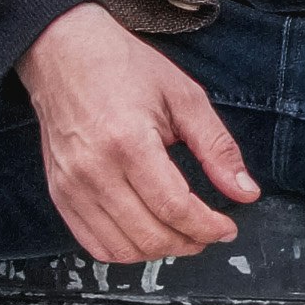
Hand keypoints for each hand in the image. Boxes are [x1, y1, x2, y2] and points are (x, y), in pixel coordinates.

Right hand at [19, 3, 258, 261]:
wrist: (63, 53)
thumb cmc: (122, 67)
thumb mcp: (183, 96)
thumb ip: (216, 147)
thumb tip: (245, 190)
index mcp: (128, 142)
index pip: (174, 208)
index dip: (208, 226)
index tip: (227, 227)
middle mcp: (94, 170)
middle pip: (149, 235)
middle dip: (189, 242)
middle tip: (209, 232)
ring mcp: (71, 186)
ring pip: (121, 249)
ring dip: (159, 251)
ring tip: (181, 234)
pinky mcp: (59, 193)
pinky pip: (93, 244)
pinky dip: (125, 250)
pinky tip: (146, 233)